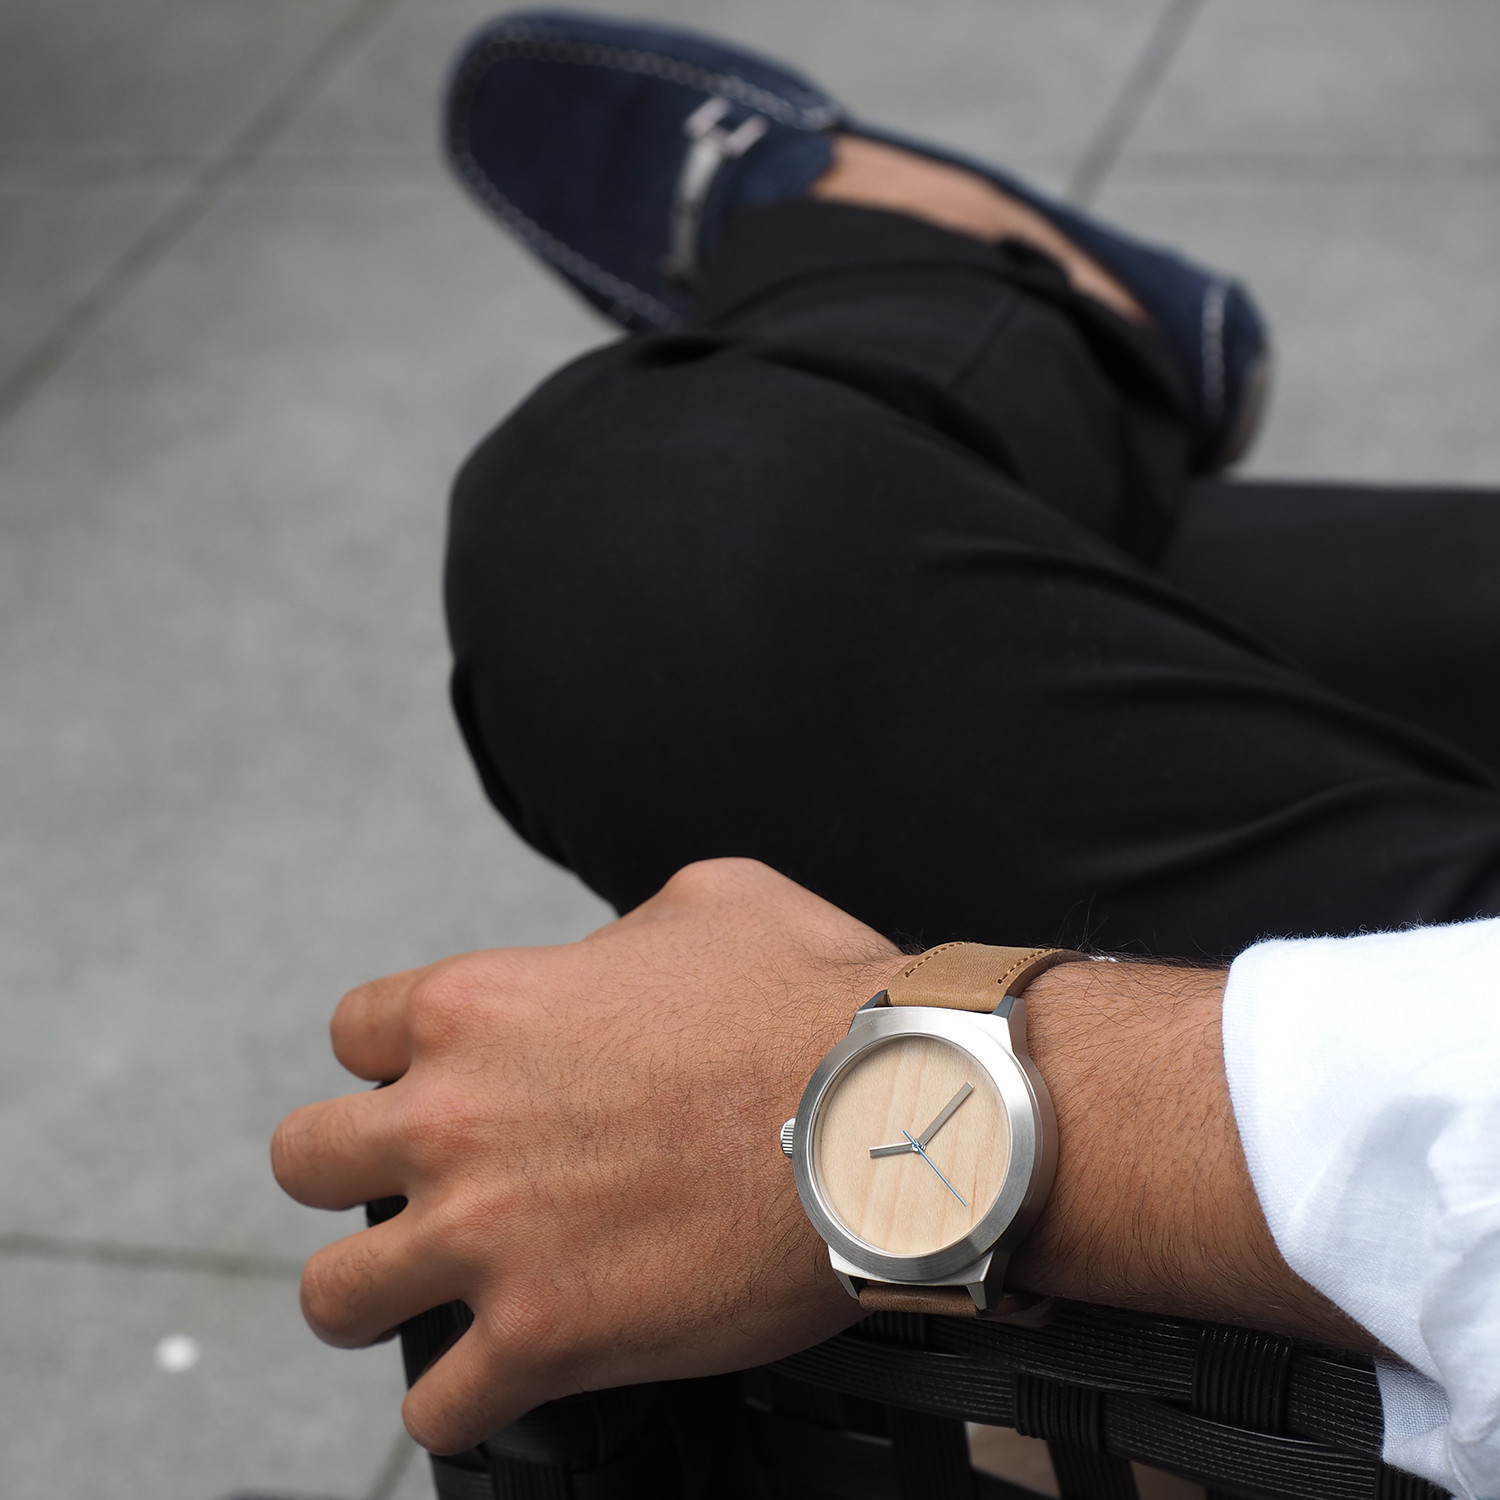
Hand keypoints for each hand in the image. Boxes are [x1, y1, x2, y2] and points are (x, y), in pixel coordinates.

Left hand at [271, 858, 905, 1453]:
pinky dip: (462, 1401)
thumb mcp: (707, 900)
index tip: (436, 1084)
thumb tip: (607, 964)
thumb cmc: (815, 1002)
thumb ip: (616, 932)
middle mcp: (455, 1118)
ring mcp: (489, 1235)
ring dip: (375, 1293)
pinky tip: (503, 1379)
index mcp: (480, 1005)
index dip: (395, 1060)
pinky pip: (438, 1409)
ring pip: (334, 1293)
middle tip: (420, 1186)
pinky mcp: (544, 1337)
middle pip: (305, 1158)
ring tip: (428, 1294)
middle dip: (350, 1171)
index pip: (353, 1033)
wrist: (901, 1116)